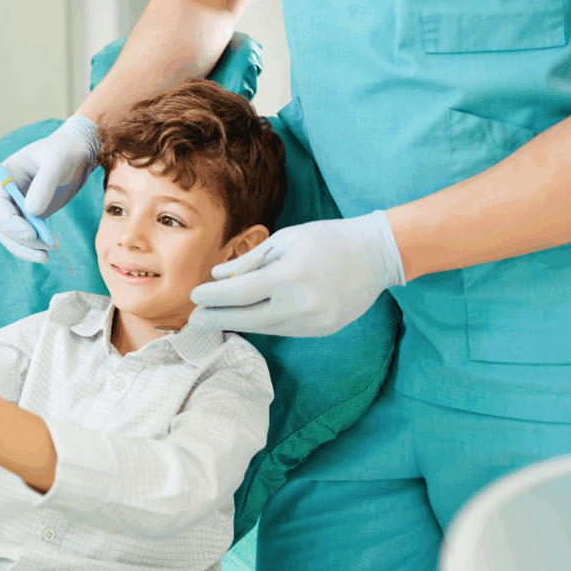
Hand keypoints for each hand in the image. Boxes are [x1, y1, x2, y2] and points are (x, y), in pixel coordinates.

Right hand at [0, 114, 99, 262]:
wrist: (78, 154)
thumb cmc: (65, 151)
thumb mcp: (57, 160)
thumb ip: (45, 182)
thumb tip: (32, 211)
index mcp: (7, 176)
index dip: (9, 221)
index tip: (30, 233)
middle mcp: (8, 193)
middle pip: (4, 223)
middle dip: (22, 238)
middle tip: (47, 245)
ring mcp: (18, 206)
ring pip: (12, 236)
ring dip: (27, 249)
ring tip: (48, 255)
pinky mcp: (30, 217)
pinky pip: (25, 238)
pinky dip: (33, 248)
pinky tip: (48, 253)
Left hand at [188, 210, 406, 336]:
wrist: (376, 255)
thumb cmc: (327, 239)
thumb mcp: (286, 240)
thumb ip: (250, 261)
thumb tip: (218, 277)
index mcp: (289, 277)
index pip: (239, 294)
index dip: (213, 298)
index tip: (195, 296)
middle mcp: (300, 305)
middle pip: (246, 319)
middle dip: (217, 318)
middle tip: (194, 319)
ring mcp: (312, 322)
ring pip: (264, 328)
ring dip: (238, 322)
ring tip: (216, 317)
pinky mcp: (321, 330)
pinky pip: (282, 329)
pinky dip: (263, 323)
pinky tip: (248, 317)